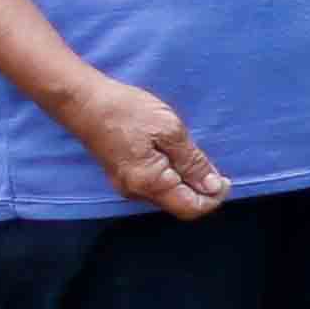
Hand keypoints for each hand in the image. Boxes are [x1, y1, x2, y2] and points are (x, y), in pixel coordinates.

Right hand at [57, 71, 226, 219]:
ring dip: (186, 181)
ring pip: (167, 195)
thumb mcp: (170, 131)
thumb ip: (193, 162)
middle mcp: (135, 192)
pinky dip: (171, 175)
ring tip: (190, 155)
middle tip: (210, 164)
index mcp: (149, 184)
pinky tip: (173, 154)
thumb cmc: (126, 111)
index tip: (226, 179)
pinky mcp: (121, 175)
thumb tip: (213, 187)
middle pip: (179, 204)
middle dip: (201, 189)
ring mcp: (125, 185)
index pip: (191, 208)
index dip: (214, 198)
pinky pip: (155, 185)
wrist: (82, 100)